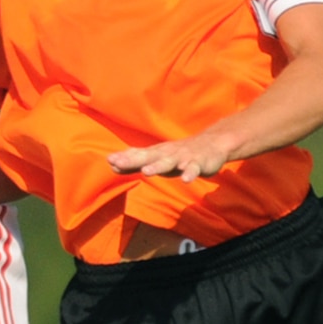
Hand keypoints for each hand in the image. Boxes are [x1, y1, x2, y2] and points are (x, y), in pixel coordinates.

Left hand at [108, 130, 234, 181]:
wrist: (212, 144)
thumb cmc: (179, 154)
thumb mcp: (157, 157)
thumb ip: (137, 161)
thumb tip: (112, 164)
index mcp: (157, 153)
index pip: (138, 155)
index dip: (125, 158)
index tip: (109, 161)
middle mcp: (168, 153)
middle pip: (149, 157)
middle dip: (134, 160)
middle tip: (118, 162)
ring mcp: (183, 158)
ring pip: (169, 162)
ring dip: (158, 166)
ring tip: (147, 171)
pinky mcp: (199, 163)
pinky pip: (194, 168)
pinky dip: (190, 173)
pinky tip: (186, 179)